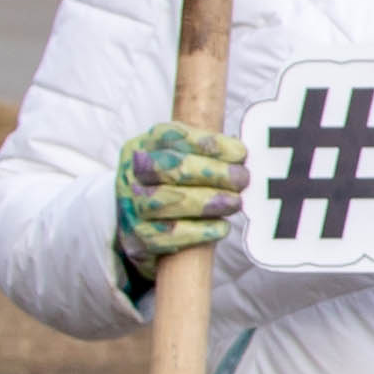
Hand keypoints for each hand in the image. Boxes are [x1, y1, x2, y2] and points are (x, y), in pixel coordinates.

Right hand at [114, 117, 246, 269]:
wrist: (137, 224)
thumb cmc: (169, 185)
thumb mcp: (178, 158)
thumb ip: (204, 154)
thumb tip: (242, 156)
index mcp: (144, 145)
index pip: (175, 136)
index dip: (211, 144)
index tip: (240, 154)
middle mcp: (132, 172)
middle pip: (174, 168)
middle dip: (215, 173)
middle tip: (242, 179)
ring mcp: (131, 205)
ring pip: (170, 201)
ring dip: (209, 202)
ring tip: (235, 203)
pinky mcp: (138, 237)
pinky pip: (170, 235)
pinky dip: (200, 231)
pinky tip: (220, 227)